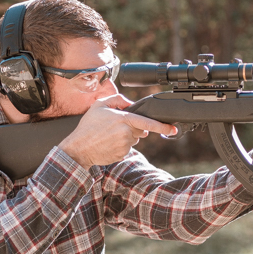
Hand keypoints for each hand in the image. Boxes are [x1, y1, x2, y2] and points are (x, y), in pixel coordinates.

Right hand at [57, 93, 177, 168]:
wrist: (79, 148)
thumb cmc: (88, 127)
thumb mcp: (99, 105)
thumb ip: (117, 99)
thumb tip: (131, 103)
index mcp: (124, 119)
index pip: (148, 122)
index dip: (163, 126)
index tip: (173, 129)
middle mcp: (127, 132)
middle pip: (140, 130)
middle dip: (134, 127)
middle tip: (116, 127)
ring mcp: (125, 145)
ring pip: (134, 139)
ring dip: (126, 136)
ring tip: (109, 135)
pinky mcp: (123, 154)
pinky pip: (128, 148)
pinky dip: (121, 145)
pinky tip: (109, 143)